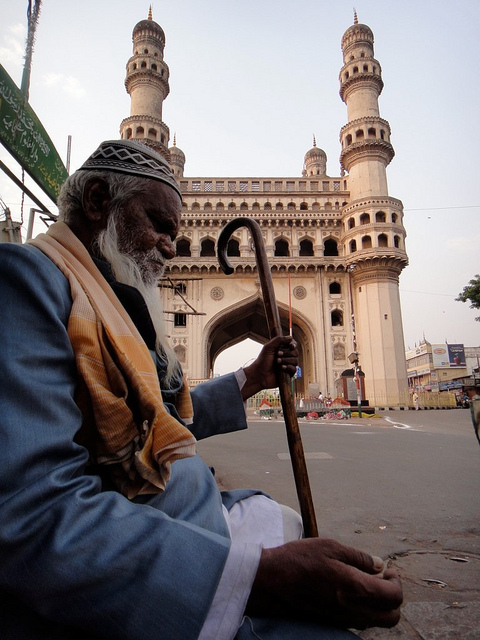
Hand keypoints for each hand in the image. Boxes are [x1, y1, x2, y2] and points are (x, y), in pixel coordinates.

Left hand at [241, 336, 297, 400]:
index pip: (292, 344)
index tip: (291, 346)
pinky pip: (294, 369)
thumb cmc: (262, 361)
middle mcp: (285, 356)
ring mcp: (287, 365)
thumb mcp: (268, 347)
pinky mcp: (288, 373)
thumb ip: (278, 340)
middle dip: (286, 353)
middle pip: (295, 352)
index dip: (293, 344)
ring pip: (295, 361)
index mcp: (281, 349)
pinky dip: (288, 368)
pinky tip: (282, 368)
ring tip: (277, 362)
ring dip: (286, 360)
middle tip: (277, 355)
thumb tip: (290, 337)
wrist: (259, 375)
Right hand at [246, 538, 402, 629]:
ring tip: (364, 582)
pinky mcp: (332, 623)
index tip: (387, 569)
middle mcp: (353, 610)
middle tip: (381, 578)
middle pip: (392, 617)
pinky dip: (364, 609)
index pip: (394, 596)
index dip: (396, 582)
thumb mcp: (330, 546)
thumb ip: (359, 557)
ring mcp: (343, 620)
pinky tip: (348, 591)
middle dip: (394, 597)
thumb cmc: (299, 559)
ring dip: (379, 605)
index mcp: (355, 588)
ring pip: (376, 622)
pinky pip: (360, 622)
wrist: (271, 581)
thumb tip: (379, 565)